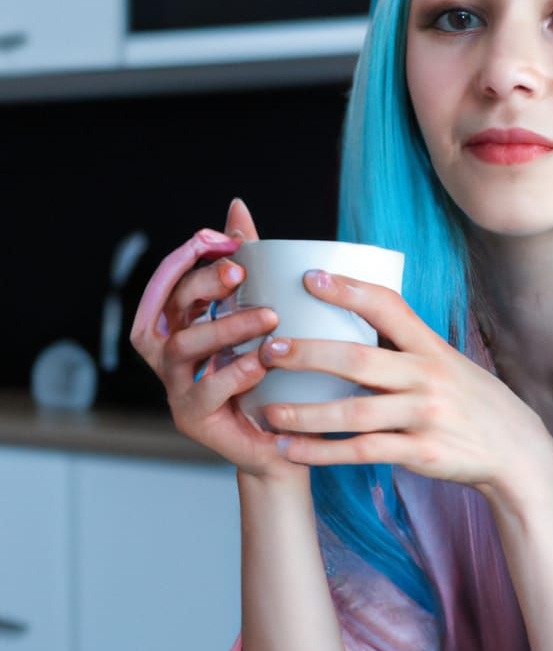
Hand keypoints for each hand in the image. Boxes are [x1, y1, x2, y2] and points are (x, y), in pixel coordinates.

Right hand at [130, 198, 302, 481]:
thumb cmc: (273, 376)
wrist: (288, 440)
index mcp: (181, 329)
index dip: (183, 259)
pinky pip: (205, 390)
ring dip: (223, 324)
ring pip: (182, 349)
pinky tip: (263, 360)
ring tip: (268, 315)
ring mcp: (177, 389)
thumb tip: (236, 209)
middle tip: (240, 270)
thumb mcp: (261, 318)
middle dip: (201, 284)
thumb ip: (245, 267)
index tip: (216, 238)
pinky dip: (234, 371)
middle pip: (170, 312)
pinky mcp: (195, 419)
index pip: (166, 286)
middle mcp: (171, 358)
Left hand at [257, 270, 552, 497]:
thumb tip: (354, 318)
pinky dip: (322, 453)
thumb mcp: (449, 362)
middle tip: (268, 350)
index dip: (348, 289)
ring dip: (305, 412)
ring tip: (267, 411)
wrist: (516, 450)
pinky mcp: (421, 453)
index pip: (388, 306)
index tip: (308, 277)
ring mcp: (425, 417)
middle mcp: (428, 378)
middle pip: (358, 360)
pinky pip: (362, 453)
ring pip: (354, 413)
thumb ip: (407, 345)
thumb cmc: (471, 401)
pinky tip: (290, 451)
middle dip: (308, 354)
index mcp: (432, 348)